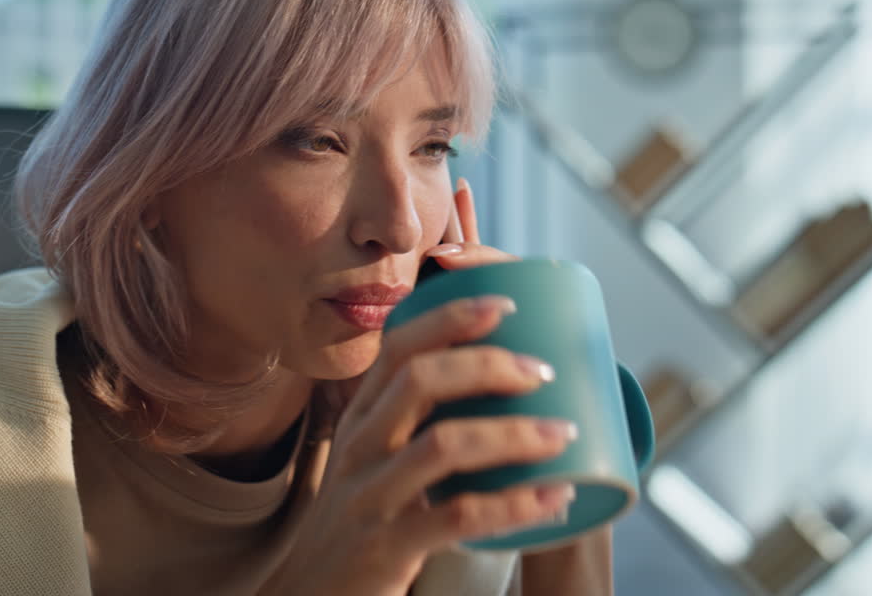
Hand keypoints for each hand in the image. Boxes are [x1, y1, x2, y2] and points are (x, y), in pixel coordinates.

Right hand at [262, 179, 576, 595]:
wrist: (309, 594)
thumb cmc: (357, 521)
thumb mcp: (369, 460)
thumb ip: (410, 424)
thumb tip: (490, 382)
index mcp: (359, 418)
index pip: (397, 347)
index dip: (450, 317)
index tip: (504, 304)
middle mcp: (358, 447)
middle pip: (419, 382)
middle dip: (488, 365)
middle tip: (543, 371)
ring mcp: (370, 496)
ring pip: (442, 445)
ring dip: (512, 433)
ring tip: (561, 433)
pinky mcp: (387, 546)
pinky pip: (457, 516)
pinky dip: (515, 504)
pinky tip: (554, 497)